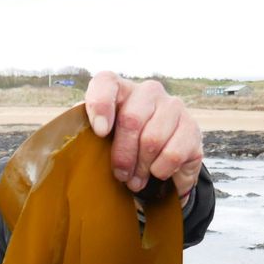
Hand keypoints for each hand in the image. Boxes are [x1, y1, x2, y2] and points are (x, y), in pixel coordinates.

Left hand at [84, 70, 203, 198]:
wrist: (162, 162)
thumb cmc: (124, 148)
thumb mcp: (101, 141)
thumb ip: (87, 137)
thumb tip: (71, 149)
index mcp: (120, 89)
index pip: (105, 83)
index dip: (100, 105)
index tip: (100, 132)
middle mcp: (148, 91)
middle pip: (131, 119)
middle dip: (123, 155)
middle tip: (120, 175)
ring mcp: (173, 106)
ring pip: (153, 139)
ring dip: (142, 168)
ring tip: (137, 179)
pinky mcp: (192, 128)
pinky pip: (173, 154)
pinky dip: (161, 171)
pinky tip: (157, 173)